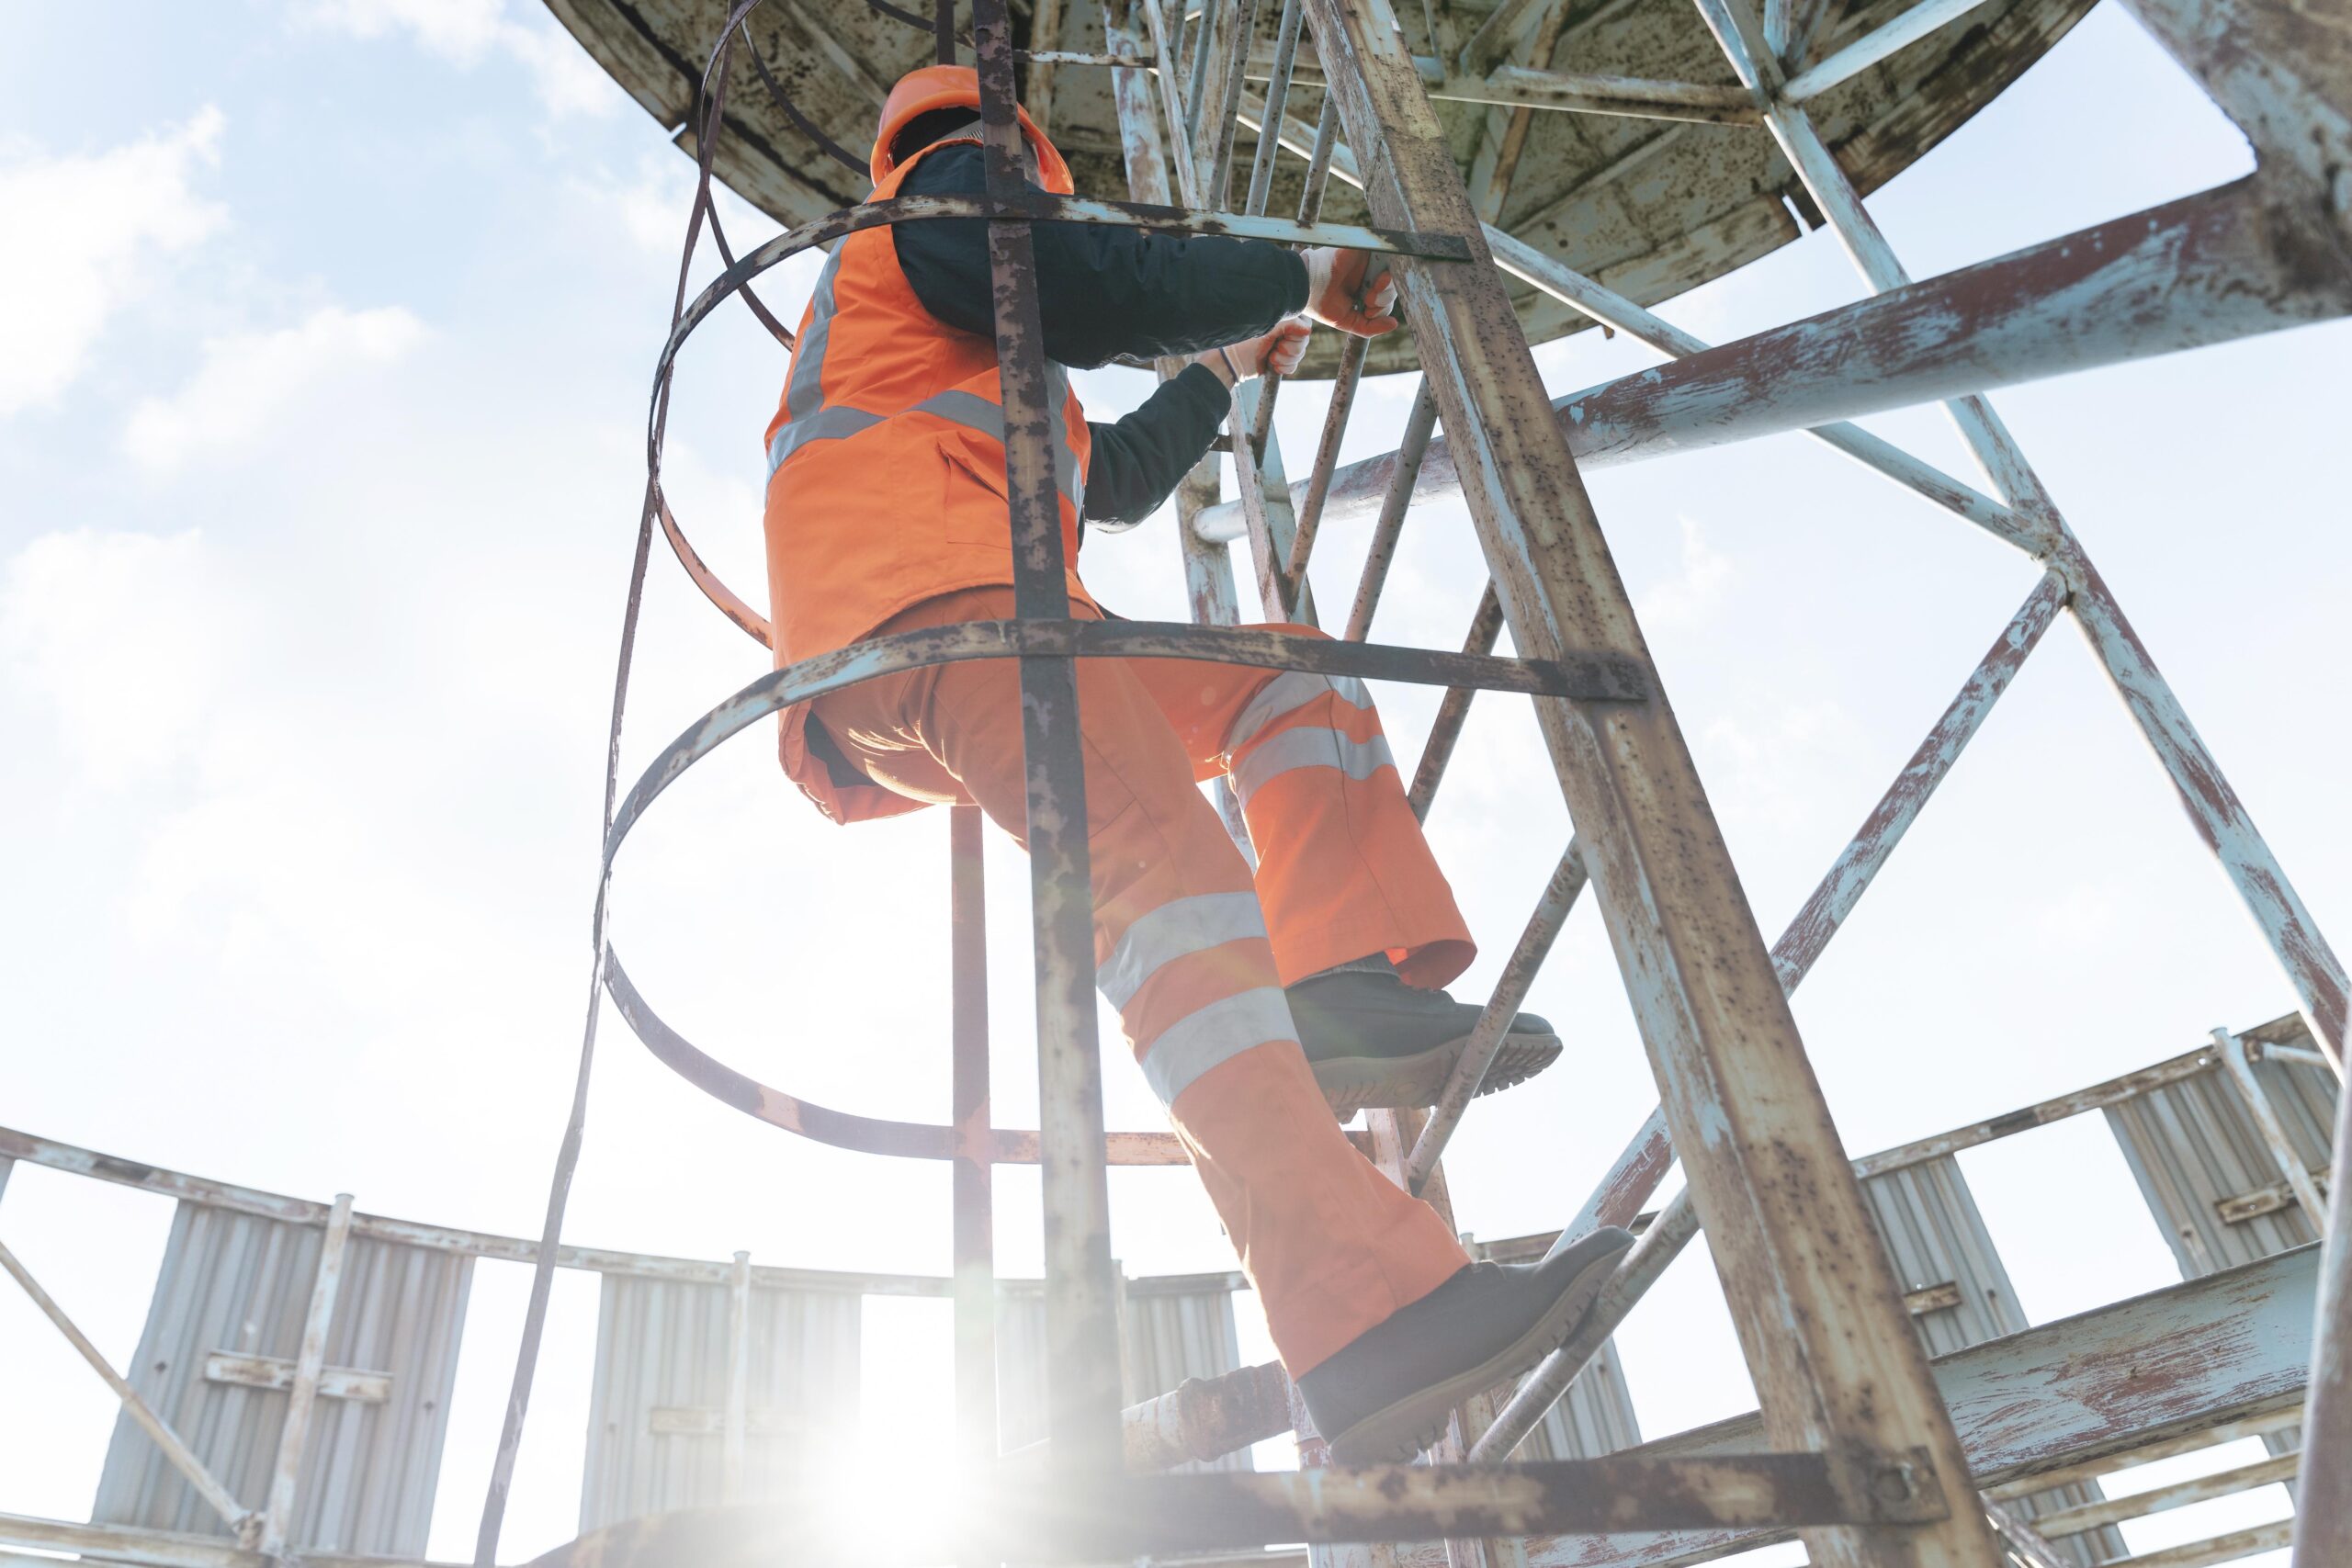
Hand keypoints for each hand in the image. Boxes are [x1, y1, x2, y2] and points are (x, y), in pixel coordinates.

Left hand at [1196, 318, 1311, 384]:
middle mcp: (1287, 330)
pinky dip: (1283, 368)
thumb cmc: (1247, 340)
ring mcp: (1285, 346)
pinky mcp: (1282, 360)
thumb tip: (1307, 330)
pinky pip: (1293, 366)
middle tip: (1274, 347)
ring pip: (1299, 356)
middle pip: (1303, 343)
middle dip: (1288, 350)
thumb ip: (1289, 323)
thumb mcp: (1268, 327)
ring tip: (1270, 357)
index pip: (1305, 327)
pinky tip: (1272, 365)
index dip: (1295, 335)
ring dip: (1284, 360)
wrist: (1234, 361)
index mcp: (1284, 318)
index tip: (1280, 336)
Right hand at [1300, 246, 1399, 335]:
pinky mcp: (1366, 250)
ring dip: (1386, 290)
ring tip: (1370, 294)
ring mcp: (1367, 263)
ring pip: (1392, 276)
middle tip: (1369, 302)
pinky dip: (1388, 272)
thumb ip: (1370, 327)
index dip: (1380, 309)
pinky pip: (1389, 258)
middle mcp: (1366, 277)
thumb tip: (1394, 324)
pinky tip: (1379, 281)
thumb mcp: (1347, 321)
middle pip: (1390, 289)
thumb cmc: (1320, 303)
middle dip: (1384, 300)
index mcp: (1361, 292)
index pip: (1383, 301)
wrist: (1305, 284)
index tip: (1366, 312)